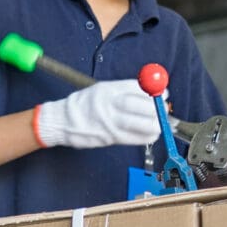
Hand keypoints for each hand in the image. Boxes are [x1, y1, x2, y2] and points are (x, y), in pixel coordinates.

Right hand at [34, 79, 161, 149]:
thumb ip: (123, 91)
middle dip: (157, 108)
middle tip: (164, 110)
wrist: (62, 121)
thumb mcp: (101, 90)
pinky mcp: (109, 137)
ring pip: (140, 123)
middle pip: (140, 105)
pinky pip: (134, 138)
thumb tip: (150, 93)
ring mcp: (109, 122)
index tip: (163, 93)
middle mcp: (108, 104)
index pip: (136, 88)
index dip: (153, 91)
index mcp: (107, 89)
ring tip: (159, 124)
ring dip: (155, 124)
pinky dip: (146, 136)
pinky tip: (151, 134)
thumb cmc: (84, 105)